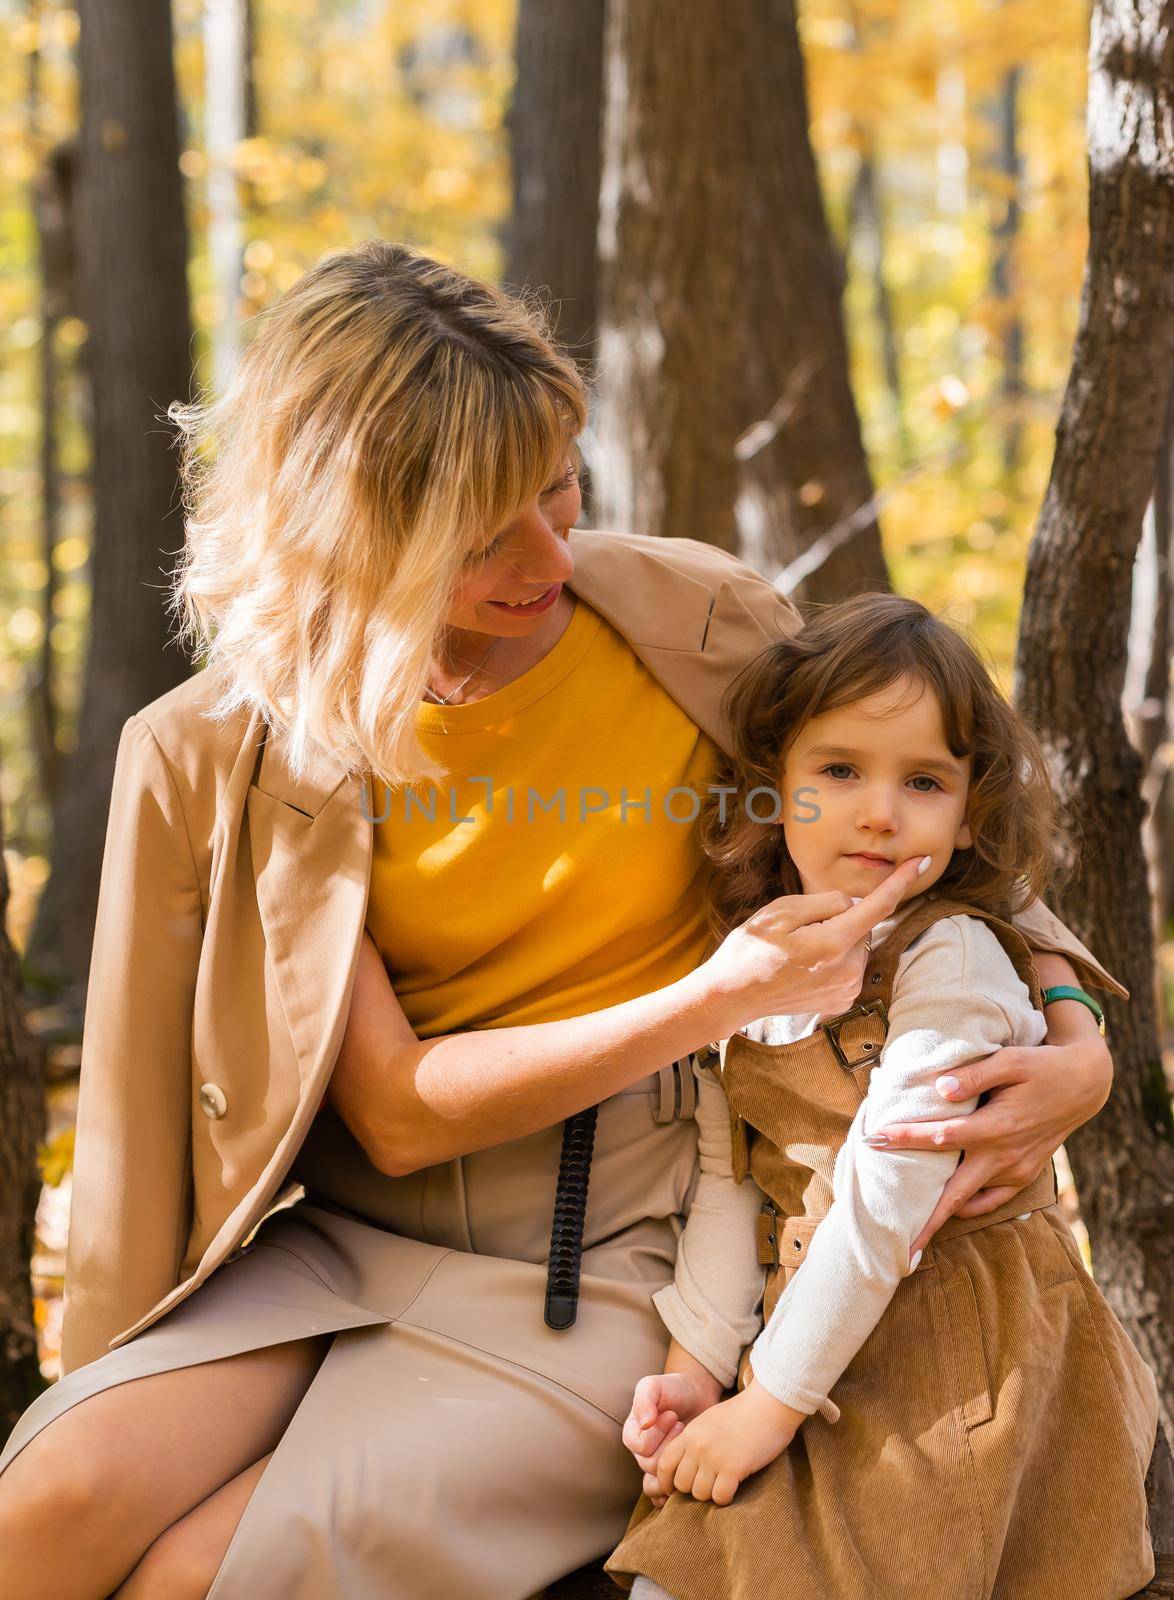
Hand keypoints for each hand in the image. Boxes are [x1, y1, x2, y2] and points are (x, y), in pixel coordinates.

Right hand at [623, 1370, 722, 1507]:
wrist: (697, 1396)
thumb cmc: (674, 1389)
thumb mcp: (656, 1385)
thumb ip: (645, 1399)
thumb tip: (644, 1424)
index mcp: (633, 1432)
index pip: (642, 1447)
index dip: (659, 1433)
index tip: (672, 1415)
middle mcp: (641, 1452)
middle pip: (651, 1466)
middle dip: (671, 1445)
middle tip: (682, 1426)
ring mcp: (657, 1464)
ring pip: (660, 1482)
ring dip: (678, 1462)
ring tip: (688, 1442)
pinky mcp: (673, 1472)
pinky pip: (665, 1494)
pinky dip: (675, 1491)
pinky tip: (690, 1475)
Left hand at [655, 1382, 804, 1506]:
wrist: (768, 1405)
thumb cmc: (742, 1414)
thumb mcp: (709, 1421)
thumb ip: (694, 1441)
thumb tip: (685, 1467)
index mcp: (690, 1433)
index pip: (664, 1464)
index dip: (666, 1482)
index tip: (673, 1490)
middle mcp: (697, 1446)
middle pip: (681, 1484)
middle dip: (693, 1489)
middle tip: (708, 1484)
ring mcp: (714, 1457)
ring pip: (699, 1494)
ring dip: (711, 1494)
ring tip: (723, 1483)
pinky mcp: (733, 1468)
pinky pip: (720, 1497)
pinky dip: (726, 1497)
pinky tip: (734, 1487)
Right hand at [701, 853, 930, 1023]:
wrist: (731, 996)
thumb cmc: (750, 949)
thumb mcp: (780, 911)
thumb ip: (825, 901)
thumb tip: (854, 903)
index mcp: (832, 943)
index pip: (877, 906)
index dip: (901, 881)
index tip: (923, 862)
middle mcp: (847, 970)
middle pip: (861, 927)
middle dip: (839, 920)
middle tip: (798, 932)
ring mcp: (847, 989)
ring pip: (856, 946)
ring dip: (836, 941)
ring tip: (797, 953)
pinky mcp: (843, 1001)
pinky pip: (850, 967)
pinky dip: (835, 960)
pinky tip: (805, 968)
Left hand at [871, 1033, 1112, 1256]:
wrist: (1084, 1084)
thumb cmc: (1041, 1067)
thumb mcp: (1011, 1061)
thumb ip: (975, 1075)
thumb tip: (940, 1089)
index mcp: (997, 1127)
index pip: (940, 1138)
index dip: (906, 1139)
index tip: (874, 1139)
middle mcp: (1005, 1156)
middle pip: (953, 1194)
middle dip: (923, 1219)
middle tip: (896, 1242)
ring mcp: (1016, 1170)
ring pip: (970, 1200)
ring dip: (941, 1213)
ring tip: (911, 1226)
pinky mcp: (1025, 1176)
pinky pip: (992, 1201)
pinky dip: (969, 1207)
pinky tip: (947, 1207)